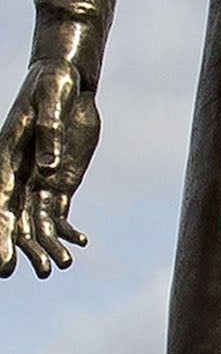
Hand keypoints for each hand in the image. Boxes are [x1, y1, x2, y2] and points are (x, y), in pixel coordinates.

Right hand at [0, 60, 99, 277]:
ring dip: (45, 246)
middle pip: (14, 218)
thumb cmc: (53, 84)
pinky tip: (79, 243)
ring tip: (59, 267)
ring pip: (36, 222)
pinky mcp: (59, 182)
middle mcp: (18, 174)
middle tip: (23, 273)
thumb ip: (49, 131)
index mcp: (8, 156)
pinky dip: (66, 230)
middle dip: (17, 247)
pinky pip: (59, 213)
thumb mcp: (52, 99)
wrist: (67, 80)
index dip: (0, 230)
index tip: (3, 259)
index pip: (1, 199)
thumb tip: (49, 167)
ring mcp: (38, 181)